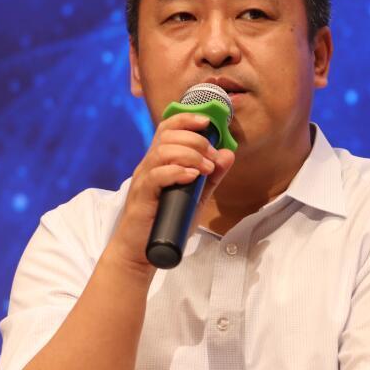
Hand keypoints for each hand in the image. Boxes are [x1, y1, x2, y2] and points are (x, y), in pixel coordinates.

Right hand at [106, 112, 235, 269]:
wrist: (141, 251)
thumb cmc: (166, 222)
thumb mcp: (195, 196)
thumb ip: (211, 177)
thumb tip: (228, 154)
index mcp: (159, 161)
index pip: (168, 128)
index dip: (187, 118)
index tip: (207, 123)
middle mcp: (148, 165)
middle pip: (168, 135)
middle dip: (196, 141)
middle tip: (212, 159)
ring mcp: (143, 180)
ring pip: (162, 152)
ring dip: (190, 155)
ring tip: (206, 169)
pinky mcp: (142, 196)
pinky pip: (156, 176)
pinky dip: (176, 172)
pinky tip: (192, 177)